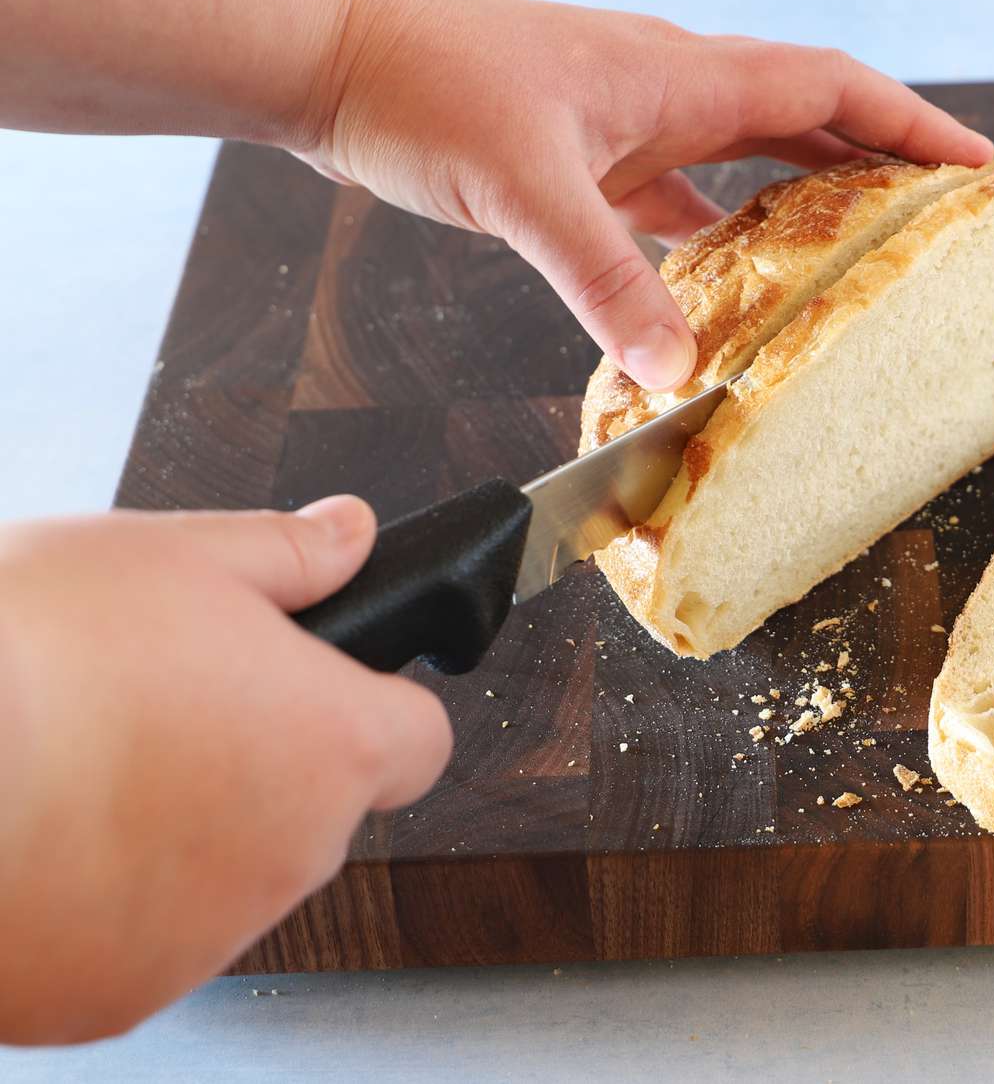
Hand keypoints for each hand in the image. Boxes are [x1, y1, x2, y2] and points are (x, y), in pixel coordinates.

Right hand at [0, 498, 450, 1043]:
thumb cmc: (31, 653)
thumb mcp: (173, 555)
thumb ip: (288, 553)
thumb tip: (352, 535)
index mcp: (333, 742)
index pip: (418, 739)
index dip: (375, 706)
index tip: (325, 688)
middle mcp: (296, 852)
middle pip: (319, 808)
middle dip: (266, 762)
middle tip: (171, 710)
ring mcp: (211, 935)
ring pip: (231, 877)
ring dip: (190, 833)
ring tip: (93, 769)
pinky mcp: (119, 993)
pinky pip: (143, 941)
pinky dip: (112, 901)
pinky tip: (52, 837)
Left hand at [296, 0, 993, 389]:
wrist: (336, 59)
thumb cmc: (426, 88)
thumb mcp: (525, 187)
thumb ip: (604, 277)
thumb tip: (674, 368)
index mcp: (679, 77)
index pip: (826, 88)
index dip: (908, 123)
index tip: (974, 162)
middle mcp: (667, 92)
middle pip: (803, 116)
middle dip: (876, 156)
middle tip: (935, 211)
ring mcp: (626, 123)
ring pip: (744, 153)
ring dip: (802, 191)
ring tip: (853, 245)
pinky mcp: (584, 155)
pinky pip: (676, 192)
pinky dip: (713, 230)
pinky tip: (722, 274)